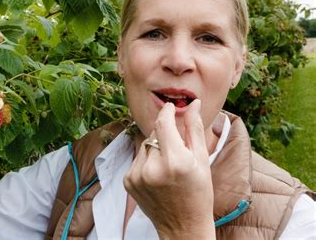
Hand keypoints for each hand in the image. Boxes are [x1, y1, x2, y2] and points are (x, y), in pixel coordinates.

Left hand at [123, 100, 214, 238]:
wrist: (183, 226)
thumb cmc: (199, 193)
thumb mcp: (202, 160)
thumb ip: (194, 128)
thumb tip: (192, 103)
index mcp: (176, 162)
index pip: (162, 123)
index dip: (166, 112)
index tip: (170, 108)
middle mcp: (153, 168)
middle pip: (154, 134)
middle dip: (165, 136)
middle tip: (177, 152)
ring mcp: (137, 176)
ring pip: (144, 146)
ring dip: (155, 150)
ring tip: (168, 168)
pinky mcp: (128, 181)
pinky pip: (136, 159)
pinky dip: (146, 162)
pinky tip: (157, 176)